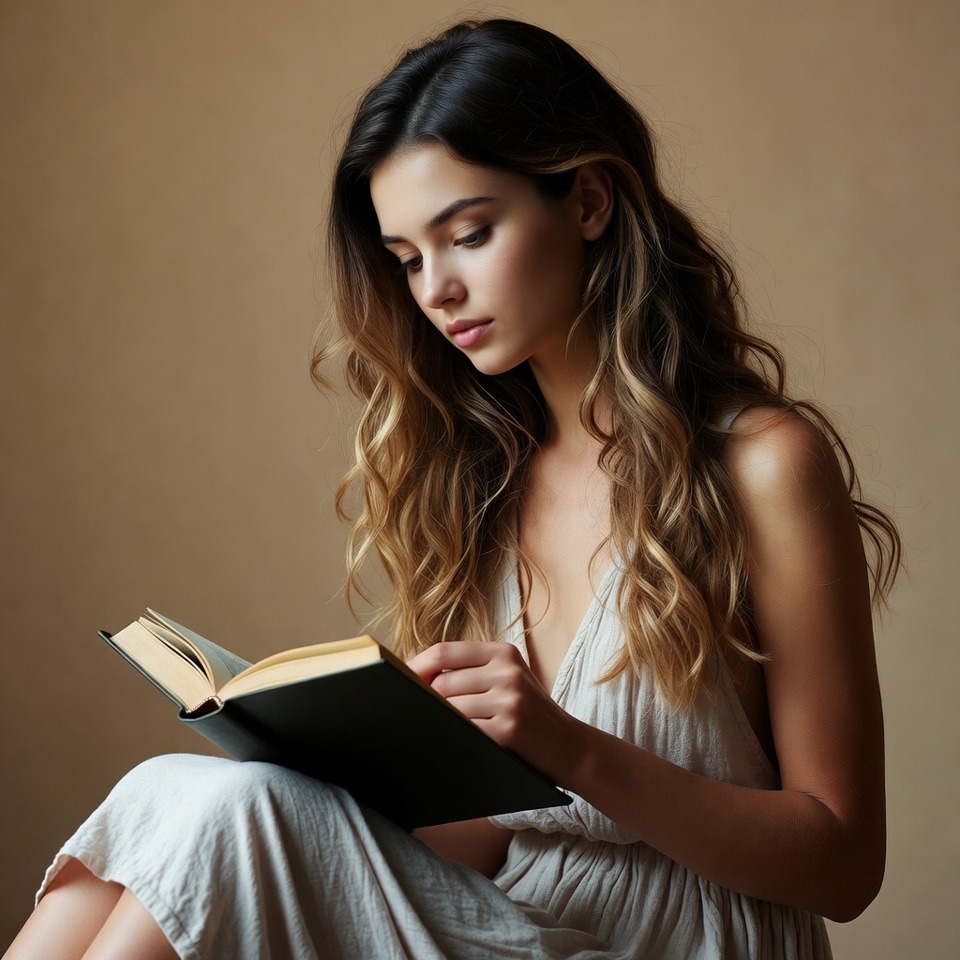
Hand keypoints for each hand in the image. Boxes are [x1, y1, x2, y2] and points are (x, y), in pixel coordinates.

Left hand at [406, 641, 582, 785]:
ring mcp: (509, 699)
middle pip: (442, 683)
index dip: (416, 667)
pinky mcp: (509, 728)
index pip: (444, 652)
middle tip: (416, 715)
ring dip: (442, 722)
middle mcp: (507, 671)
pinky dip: (456, 738)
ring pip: (451, 709)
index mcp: (503, 652)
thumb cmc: (530, 713)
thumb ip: (471, 671)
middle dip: (427, 702)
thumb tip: (417, 677)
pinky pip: (465, 731)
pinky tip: (458, 743)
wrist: (570, 746)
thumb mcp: (509, 678)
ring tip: (440, 731)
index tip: (399, 681)